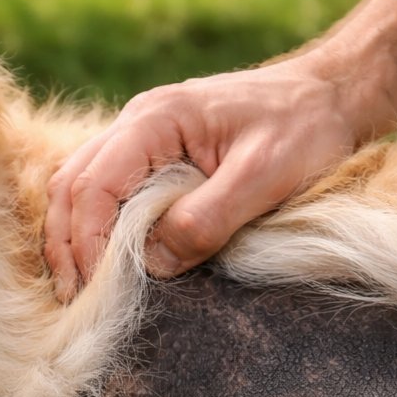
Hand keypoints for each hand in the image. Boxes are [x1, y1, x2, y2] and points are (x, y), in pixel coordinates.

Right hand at [43, 53, 371, 298]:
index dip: (86, 241)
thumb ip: (206, 218)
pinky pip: (109, 190)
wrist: (329, 95)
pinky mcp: (157, 156)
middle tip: (73, 301)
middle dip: (67, 244)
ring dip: (75, 237)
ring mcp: (143, 136)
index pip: (94, 184)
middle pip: (72, 185)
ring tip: (81, 290)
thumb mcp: (264, 177)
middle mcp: (137, 122)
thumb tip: (152, 263)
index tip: (94, 291)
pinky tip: (106, 262)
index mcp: (156, 118)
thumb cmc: (304, 129)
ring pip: (82, 186)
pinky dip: (96, 227)